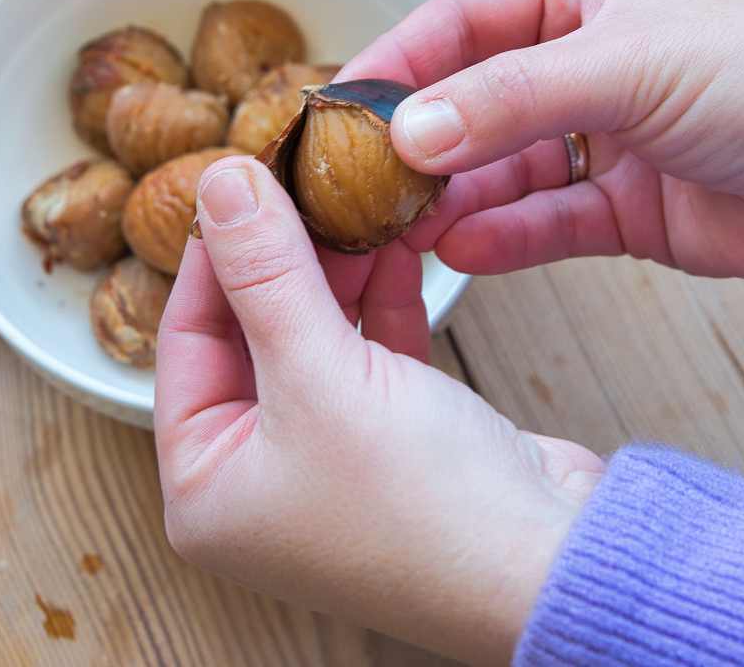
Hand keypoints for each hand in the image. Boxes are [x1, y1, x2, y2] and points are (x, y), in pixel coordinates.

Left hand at [155, 156, 602, 665]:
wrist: (557, 565)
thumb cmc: (424, 507)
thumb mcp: (321, 376)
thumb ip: (266, 274)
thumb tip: (219, 184)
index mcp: (204, 487)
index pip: (186, 340)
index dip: (214, 252)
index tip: (238, 177)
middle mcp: (257, 479)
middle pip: (250, 335)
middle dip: (282, 255)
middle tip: (300, 177)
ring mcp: (327, 461)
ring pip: (313, 338)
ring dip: (337, 269)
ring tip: (352, 197)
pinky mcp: (394, 442)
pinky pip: (368, 356)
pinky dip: (380, 302)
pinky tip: (394, 245)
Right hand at [344, 0, 743, 280]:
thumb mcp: (623, 64)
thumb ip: (507, 101)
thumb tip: (406, 134)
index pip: (459, 21)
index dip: (395, 62)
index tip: (332, 104)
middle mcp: (583, 62)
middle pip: (471, 103)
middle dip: (414, 144)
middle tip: (351, 185)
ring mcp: (604, 140)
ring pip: (502, 171)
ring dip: (451, 199)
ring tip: (394, 230)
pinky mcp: (629, 210)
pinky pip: (548, 224)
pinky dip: (506, 239)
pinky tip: (459, 254)